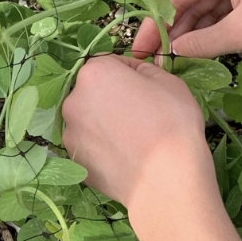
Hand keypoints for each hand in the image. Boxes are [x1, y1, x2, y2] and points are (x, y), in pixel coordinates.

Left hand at [63, 55, 214, 216]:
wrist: (165, 177)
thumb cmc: (171, 123)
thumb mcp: (168, 81)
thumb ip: (143, 70)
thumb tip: (133, 73)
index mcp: (93, 74)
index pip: (108, 63)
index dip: (128, 73)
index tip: (144, 86)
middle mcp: (73, 101)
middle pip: (92, 92)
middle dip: (111, 98)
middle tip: (139, 113)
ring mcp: (70, 133)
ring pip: (88, 120)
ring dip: (104, 123)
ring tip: (131, 138)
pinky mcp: (74, 160)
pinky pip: (89, 145)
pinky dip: (102, 147)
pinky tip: (123, 155)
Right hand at [133, 0, 241, 61]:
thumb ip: (202, 42)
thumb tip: (173, 51)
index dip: (155, 22)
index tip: (140, 50)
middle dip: (173, 30)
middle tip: (156, 61)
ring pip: (210, 8)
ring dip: (194, 34)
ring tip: (176, 61)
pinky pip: (229, 13)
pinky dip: (215, 32)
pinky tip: (202, 52)